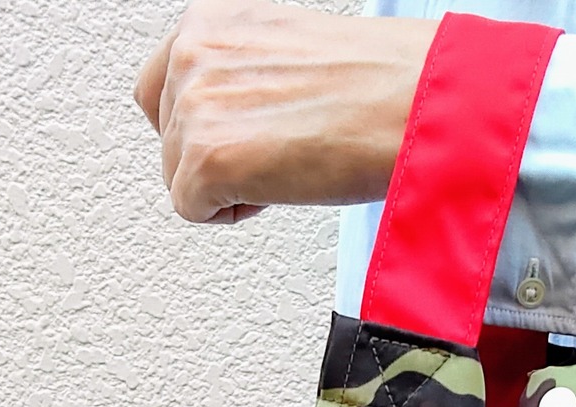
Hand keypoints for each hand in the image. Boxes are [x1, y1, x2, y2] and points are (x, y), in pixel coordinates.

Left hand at [134, 0, 436, 223]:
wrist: (411, 104)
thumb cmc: (380, 84)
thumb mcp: (295, 56)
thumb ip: (250, 76)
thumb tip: (249, 115)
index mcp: (214, 23)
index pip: (164, 84)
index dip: (201, 123)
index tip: (238, 139)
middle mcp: (195, 55)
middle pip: (168, 134)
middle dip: (214, 157)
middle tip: (271, 161)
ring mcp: (196, 106)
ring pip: (178, 173)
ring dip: (228, 185)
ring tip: (284, 173)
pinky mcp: (208, 159)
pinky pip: (193, 208)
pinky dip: (231, 213)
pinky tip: (276, 192)